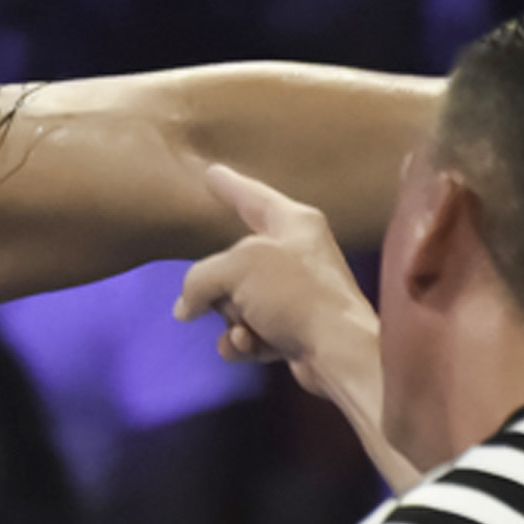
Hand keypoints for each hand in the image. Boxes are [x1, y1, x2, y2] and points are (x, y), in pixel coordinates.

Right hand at [175, 163, 376, 380]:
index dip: (229, 185)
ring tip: (246, 329)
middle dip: (218, 288)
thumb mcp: (236, 269)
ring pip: (237, 301)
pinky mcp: (293, 330)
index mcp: (294, 223)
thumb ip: (200, 279)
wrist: (338, 351)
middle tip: (211, 299)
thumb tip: (185, 307)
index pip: (252, 196)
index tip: (211, 172)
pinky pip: (250, 331)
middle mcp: (296, 254)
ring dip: (232, 319)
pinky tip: (247, 346)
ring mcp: (295, 295)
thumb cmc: (294, 293)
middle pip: (233, 262)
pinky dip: (243, 341)